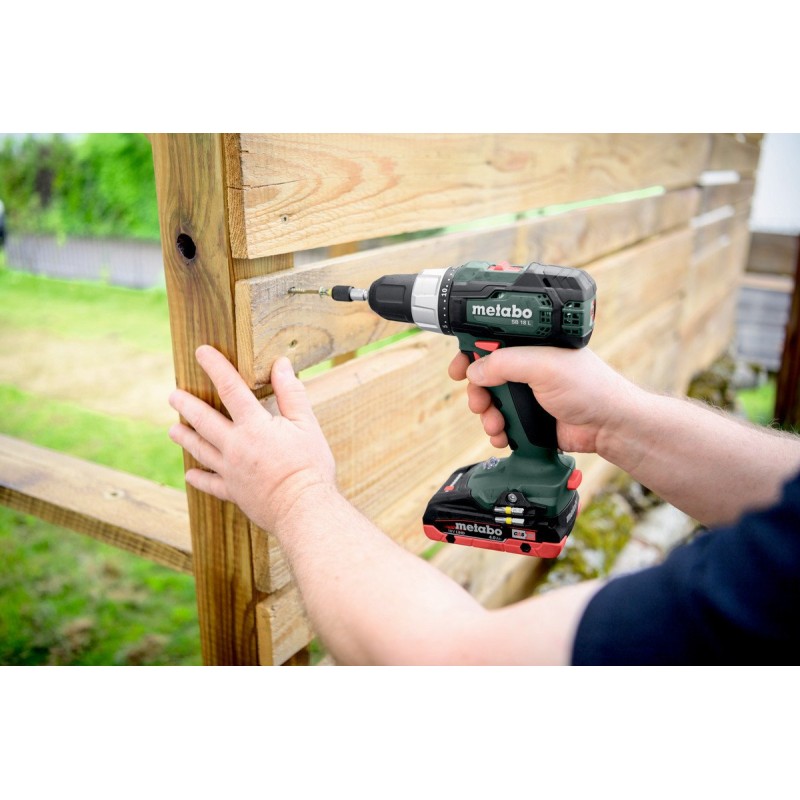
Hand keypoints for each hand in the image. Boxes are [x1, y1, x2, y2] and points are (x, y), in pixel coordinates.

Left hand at [168, 345, 335, 531]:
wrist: (304, 509)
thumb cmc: (310, 465)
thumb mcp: (307, 424)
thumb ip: (291, 393)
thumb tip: (281, 364)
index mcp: (254, 426)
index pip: (231, 389)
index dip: (216, 368)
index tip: (201, 352)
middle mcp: (235, 446)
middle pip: (204, 421)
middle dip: (187, 405)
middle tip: (173, 396)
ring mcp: (231, 471)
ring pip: (201, 450)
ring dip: (186, 438)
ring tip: (173, 430)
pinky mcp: (235, 493)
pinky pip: (211, 484)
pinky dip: (199, 478)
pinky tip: (190, 474)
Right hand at [448, 346, 636, 453]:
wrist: (608, 426)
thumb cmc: (588, 387)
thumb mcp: (542, 366)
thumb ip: (505, 364)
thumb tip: (475, 371)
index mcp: (531, 344)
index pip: (491, 341)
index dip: (470, 352)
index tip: (458, 367)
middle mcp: (527, 366)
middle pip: (484, 375)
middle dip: (476, 391)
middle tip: (478, 401)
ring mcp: (527, 393)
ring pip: (490, 402)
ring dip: (486, 415)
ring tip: (495, 424)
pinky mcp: (528, 418)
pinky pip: (501, 423)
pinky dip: (497, 431)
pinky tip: (502, 436)